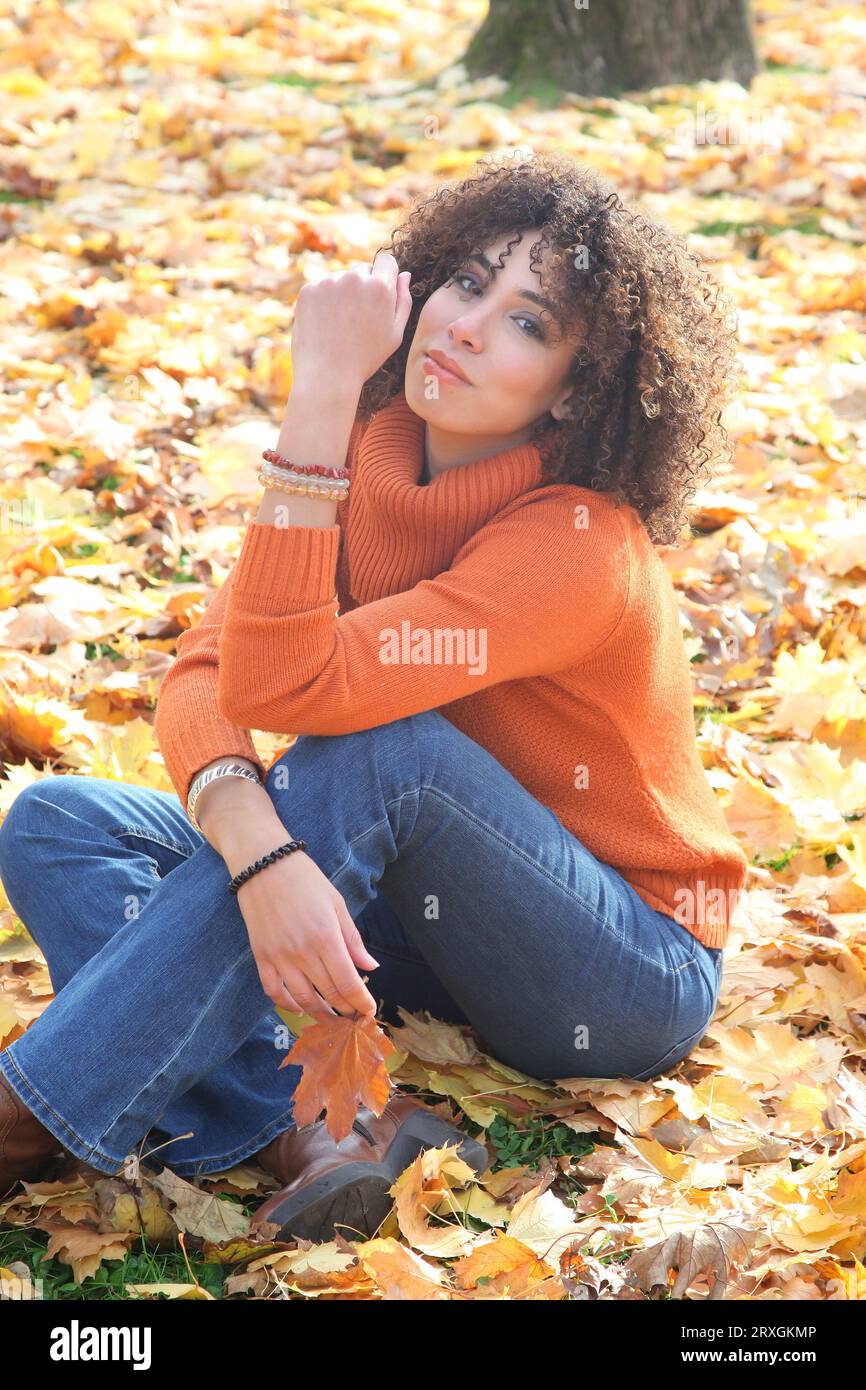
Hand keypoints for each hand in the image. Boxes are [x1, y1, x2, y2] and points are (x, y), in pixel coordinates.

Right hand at [234, 848, 380, 1019]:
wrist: (263, 864)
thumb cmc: (305, 880)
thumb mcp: (336, 904)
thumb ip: (353, 939)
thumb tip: (370, 967)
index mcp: (326, 937)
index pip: (348, 983)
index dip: (361, 1002)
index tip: (369, 1012)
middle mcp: (303, 952)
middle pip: (329, 993)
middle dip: (346, 1009)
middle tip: (355, 1017)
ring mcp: (279, 957)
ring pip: (302, 999)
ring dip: (320, 1014)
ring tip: (333, 1019)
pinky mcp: (261, 956)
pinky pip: (273, 991)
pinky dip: (287, 1005)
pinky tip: (299, 1008)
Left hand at [290, 250, 412, 392]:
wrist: (327, 375)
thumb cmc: (366, 358)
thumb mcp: (395, 334)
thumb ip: (404, 301)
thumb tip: (404, 275)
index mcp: (380, 287)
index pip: (386, 262)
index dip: (385, 276)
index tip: (380, 292)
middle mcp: (354, 278)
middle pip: (362, 272)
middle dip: (362, 289)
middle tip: (358, 322)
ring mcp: (329, 282)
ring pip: (340, 280)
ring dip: (342, 295)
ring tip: (340, 327)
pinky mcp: (309, 290)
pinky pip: (321, 289)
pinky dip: (323, 303)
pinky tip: (325, 326)